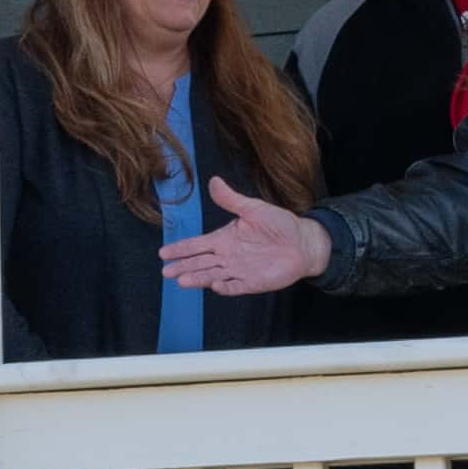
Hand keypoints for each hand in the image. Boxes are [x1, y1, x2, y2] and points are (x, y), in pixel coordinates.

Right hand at [157, 182, 331, 296]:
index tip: (164, 253)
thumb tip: (214, 181)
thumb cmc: (280, 224)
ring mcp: (239, 271)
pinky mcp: (252, 283)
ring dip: (198, 279)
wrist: (303, 243)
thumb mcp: (254, 208)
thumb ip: (232, 199)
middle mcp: (228, 256)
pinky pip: (235, 287)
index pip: (197, 245)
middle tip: (166, 271)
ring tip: (182, 281)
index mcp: (225, 238)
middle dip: (183, 267)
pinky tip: (215, 286)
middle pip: (200, 263)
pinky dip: (225, 287)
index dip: (181, 249)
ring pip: (212, 276)